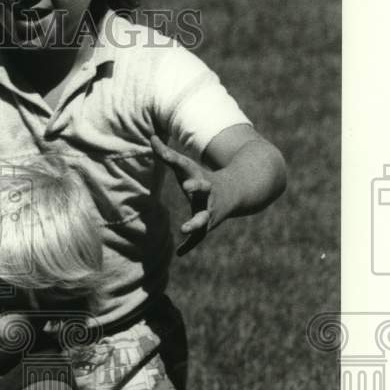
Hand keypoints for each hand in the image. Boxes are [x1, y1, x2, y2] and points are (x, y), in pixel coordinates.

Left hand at [150, 135, 218, 255]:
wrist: (237, 191)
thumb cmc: (202, 178)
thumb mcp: (186, 166)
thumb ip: (166, 154)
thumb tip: (151, 137)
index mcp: (199, 177)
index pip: (185, 165)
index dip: (173, 158)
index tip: (163, 152)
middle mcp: (207, 193)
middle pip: (203, 189)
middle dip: (196, 187)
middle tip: (187, 186)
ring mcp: (210, 209)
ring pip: (204, 217)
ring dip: (194, 223)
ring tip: (184, 229)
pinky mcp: (209, 224)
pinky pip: (199, 237)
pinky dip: (190, 245)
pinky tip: (179, 253)